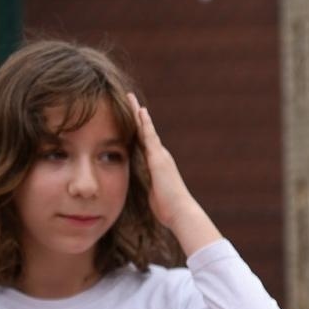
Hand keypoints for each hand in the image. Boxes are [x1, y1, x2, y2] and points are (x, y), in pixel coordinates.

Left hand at [127, 93, 206, 235]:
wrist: (180, 211)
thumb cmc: (168, 208)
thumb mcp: (153, 195)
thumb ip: (148, 188)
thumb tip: (144, 193)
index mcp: (156, 164)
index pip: (143, 142)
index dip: (136, 128)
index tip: (130, 115)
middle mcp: (159, 156)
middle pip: (144, 131)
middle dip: (136, 115)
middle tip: (128, 98)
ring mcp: (160, 155)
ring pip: (146, 129)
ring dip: (138, 113)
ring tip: (130, 98)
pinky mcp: (158, 157)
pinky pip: (150, 136)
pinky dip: (145, 123)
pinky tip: (140, 111)